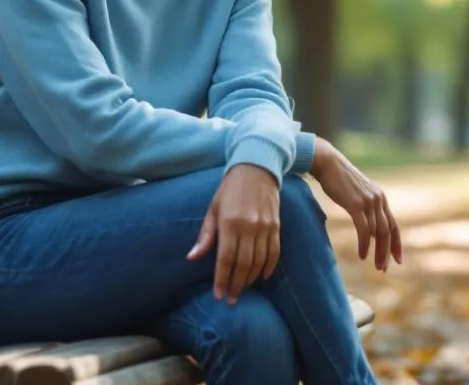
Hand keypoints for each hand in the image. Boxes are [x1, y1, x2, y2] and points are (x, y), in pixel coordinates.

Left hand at [187, 164, 280, 303]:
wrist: (257, 168)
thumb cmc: (229, 189)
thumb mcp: (213, 208)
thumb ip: (205, 235)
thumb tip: (192, 258)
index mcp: (229, 222)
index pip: (225, 259)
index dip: (222, 279)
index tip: (218, 295)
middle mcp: (249, 226)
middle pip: (243, 264)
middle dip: (236, 285)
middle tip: (231, 299)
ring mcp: (265, 227)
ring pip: (259, 262)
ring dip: (250, 279)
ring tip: (242, 289)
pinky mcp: (276, 226)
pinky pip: (274, 253)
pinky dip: (268, 268)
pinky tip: (261, 277)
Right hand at [311, 139, 401, 270]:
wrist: (328, 163)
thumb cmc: (339, 179)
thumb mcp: (358, 193)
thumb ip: (366, 207)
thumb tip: (368, 226)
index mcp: (380, 198)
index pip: (394, 225)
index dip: (396, 244)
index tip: (398, 260)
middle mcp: (378, 200)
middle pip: (387, 232)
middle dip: (387, 252)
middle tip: (383, 269)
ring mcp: (368, 202)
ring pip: (378, 233)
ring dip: (377, 252)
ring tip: (374, 266)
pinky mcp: (356, 204)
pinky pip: (364, 230)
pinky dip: (364, 244)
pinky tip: (362, 255)